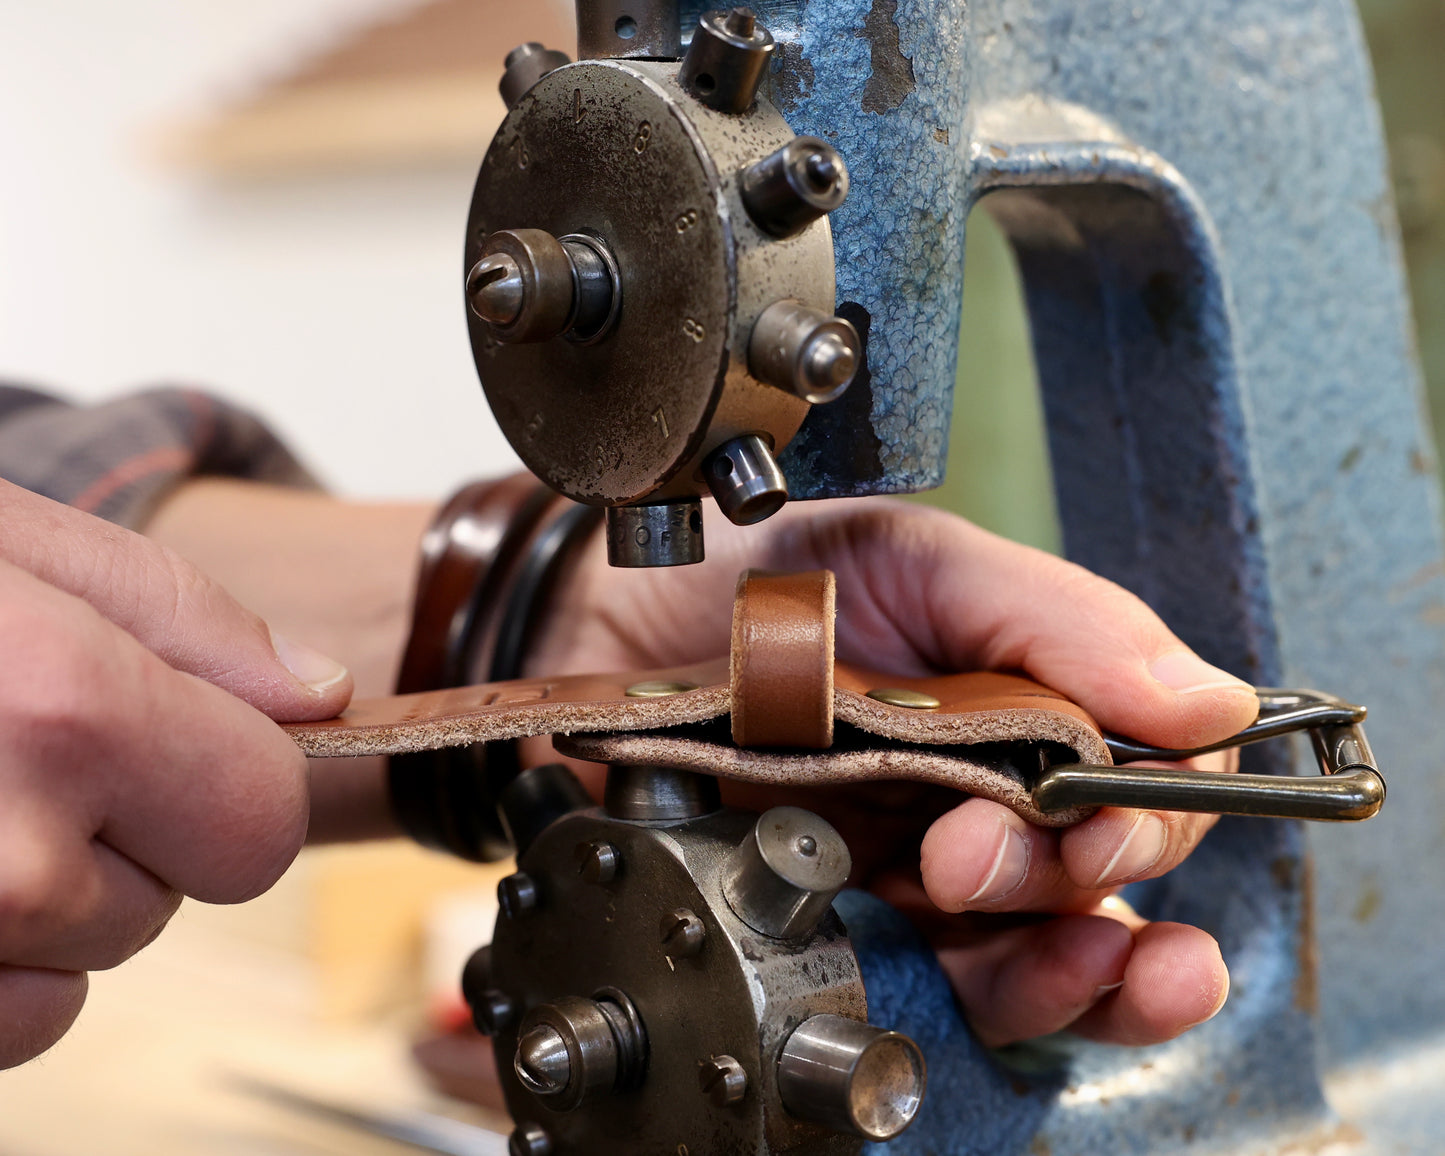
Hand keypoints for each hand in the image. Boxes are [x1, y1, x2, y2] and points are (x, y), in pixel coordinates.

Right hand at [0, 480, 352, 1067]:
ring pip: (73, 983)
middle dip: (121, 833)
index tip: (167, 736)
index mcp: (65, 718)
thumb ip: (190, 622)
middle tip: (6, 746)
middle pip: (172, 903)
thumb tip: (319, 695)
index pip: (263, 823)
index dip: (226, 777)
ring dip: (37, 910)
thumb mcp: (15, 544)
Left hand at [530, 498, 1259, 1047]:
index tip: (1099, 816)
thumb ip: (1060, 621)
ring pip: (1042, 957)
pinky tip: (991, 984)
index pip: (1150, 779)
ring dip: (1072, 975)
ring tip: (1064, 957)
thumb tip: (1213, 702)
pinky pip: (941, 993)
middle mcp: (987, 797)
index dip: (1150, 811)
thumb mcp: (915, 559)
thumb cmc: (760, 578)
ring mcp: (918, 872)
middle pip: (1100, 881)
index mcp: (1026, 704)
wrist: (605, 628)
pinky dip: (984, 1003)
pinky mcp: (846, 925)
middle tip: (984, 859)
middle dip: (1076, 886)